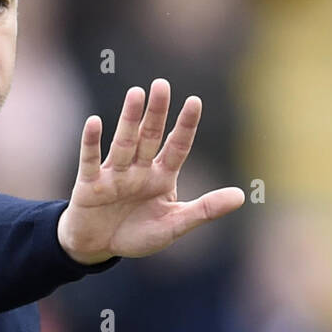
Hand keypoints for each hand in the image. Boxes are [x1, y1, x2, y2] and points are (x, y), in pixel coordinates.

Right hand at [57, 79, 244, 264]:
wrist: (97, 246)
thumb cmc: (136, 234)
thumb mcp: (173, 226)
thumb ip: (204, 210)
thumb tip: (242, 196)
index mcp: (162, 177)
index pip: (177, 146)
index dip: (186, 125)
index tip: (195, 101)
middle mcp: (139, 170)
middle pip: (150, 137)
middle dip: (156, 112)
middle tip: (162, 84)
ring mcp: (114, 175)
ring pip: (124, 143)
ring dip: (129, 120)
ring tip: (136, 93)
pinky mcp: (89, 185)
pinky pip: (91, 161)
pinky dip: (92, 143)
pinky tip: (95, 122)